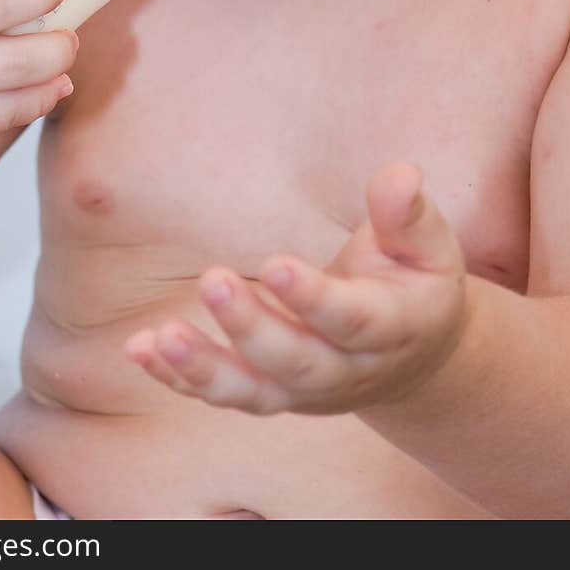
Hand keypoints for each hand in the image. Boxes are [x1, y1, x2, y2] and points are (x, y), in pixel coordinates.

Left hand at [125, 162, 466, 415]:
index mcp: (391, 328)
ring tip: (161, 338)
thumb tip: (399, 174)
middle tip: (212, 280)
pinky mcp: (271, 393)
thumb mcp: (429, 245)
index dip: (313, 298)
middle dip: (250, 327)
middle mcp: (345, 371)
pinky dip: (179, 378)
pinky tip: (140, 349)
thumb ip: (408, 213)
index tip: (274, 264)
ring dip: (204, 368)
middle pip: (295, 361)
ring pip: (253, 392)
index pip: (351, 320)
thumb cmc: (414, 281)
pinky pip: (222, 394)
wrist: (415, 358)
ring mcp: (304, 390)